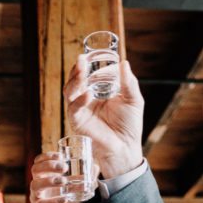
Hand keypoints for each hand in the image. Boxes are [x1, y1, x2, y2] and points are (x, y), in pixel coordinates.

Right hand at [29, 152, 84, 202]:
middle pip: (35, 169)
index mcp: (46, 177)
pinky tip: (65, 199)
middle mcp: (39, 186)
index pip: (40, 162)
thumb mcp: (80, 190)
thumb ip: (87, 179)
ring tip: (64, 182)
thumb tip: (95, 166)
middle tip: (64, 167)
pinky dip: (53, 201)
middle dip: (49, 165)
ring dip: (49, 180)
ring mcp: (36, 198)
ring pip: (35, 185)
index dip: (47, 156)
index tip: (61, 155)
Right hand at [64, 56, 144, 178]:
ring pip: (69, 92)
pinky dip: (79, 100)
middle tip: (81, 60)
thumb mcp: (133, 99)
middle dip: (75, 70)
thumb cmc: (129, 125)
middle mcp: (86, 100)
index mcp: (97, 93)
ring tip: (81, 71)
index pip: (86, 76)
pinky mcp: (78, 122)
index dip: (84, 66)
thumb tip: (124, 63)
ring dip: (74, 81)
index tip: (86, 55)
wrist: (126, 147)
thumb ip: (128, 82)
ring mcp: (80, 111)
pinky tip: (87, 94)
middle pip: (74, 82)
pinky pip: (73, 109)